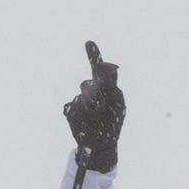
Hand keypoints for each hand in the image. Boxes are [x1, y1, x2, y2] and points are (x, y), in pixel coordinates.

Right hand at [63, 42, 123, 173]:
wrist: (101, 145)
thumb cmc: (112, 125)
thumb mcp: (118, 104)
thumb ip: (113, 85)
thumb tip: (111, 68)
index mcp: (105, 88)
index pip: (98, 70)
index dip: (93, 55)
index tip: (89, 43)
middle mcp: (90, 92)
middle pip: (89, 83)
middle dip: (97, 96)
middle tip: (103, 108)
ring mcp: (79, 101)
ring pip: (82, 96)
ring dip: (91, 107)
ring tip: (96, 119)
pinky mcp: (70, 110)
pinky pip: (72, 107)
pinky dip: (80, 115)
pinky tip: (84, 123)